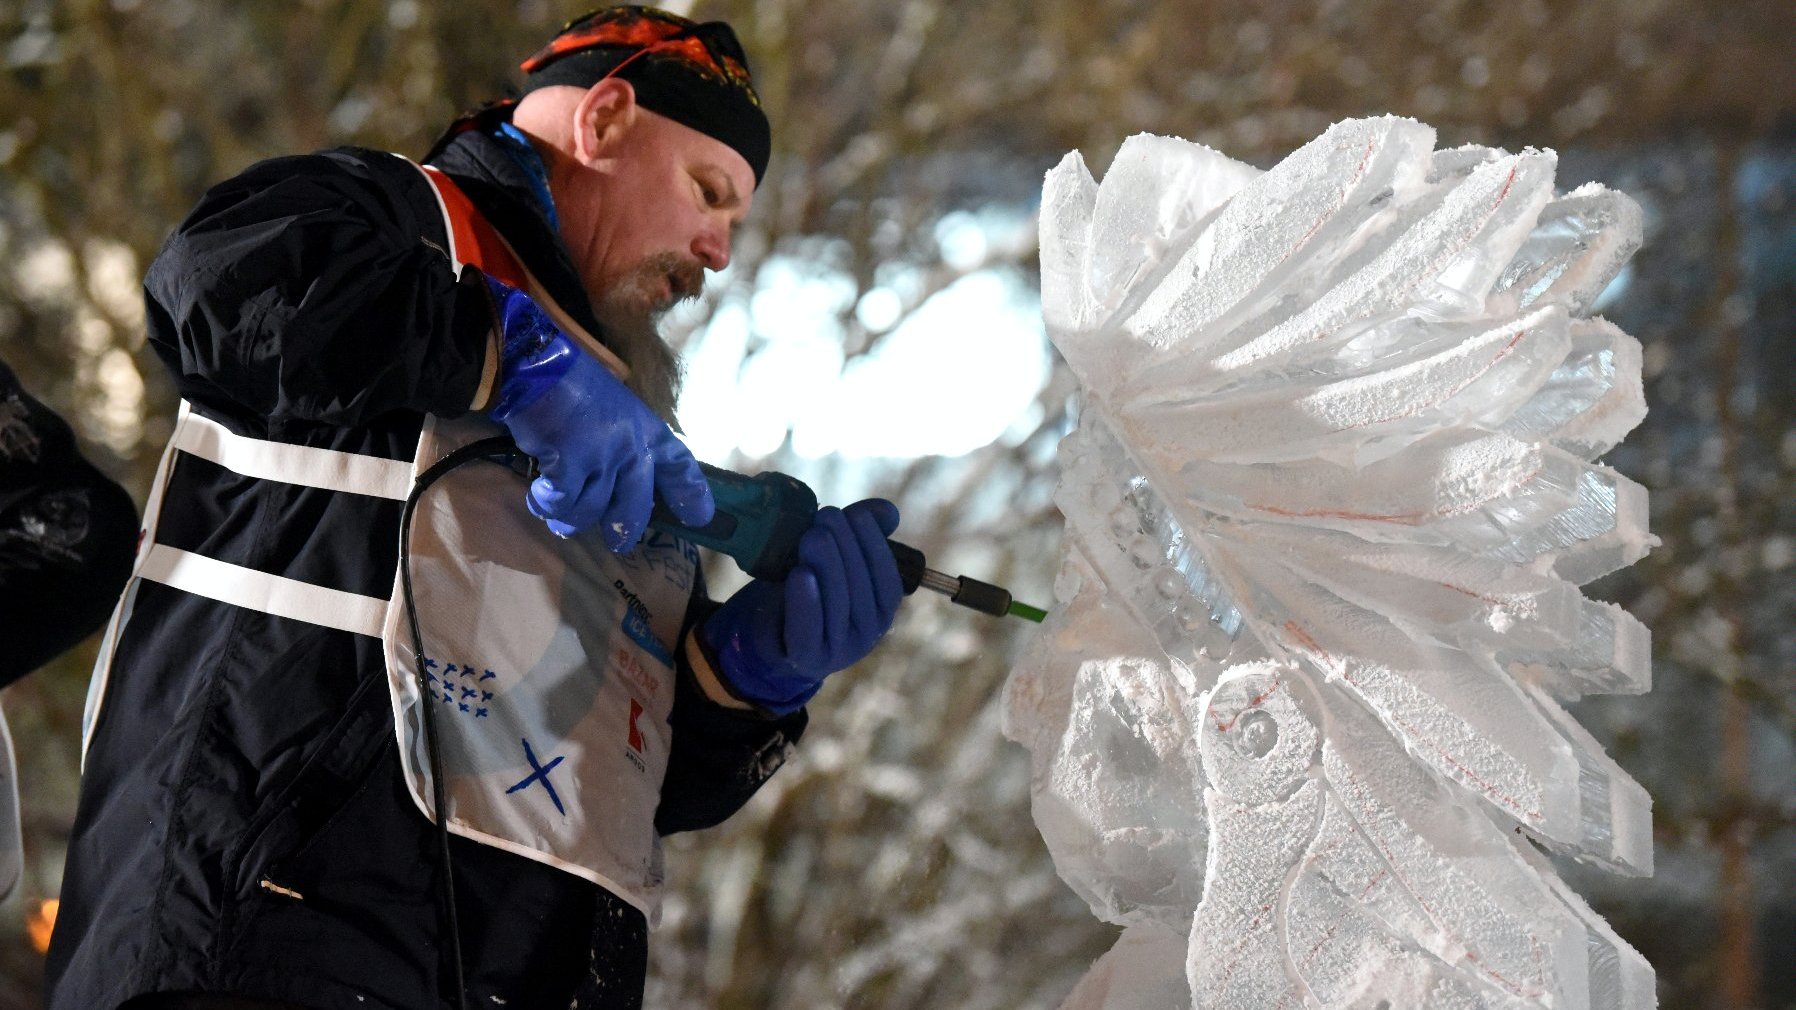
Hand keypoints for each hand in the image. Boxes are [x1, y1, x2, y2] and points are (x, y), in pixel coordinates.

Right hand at [485, 276, 711, 547]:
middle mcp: (631, 447)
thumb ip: (624, 443)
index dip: (691, 495)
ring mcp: (601, 457)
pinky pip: (560, 504)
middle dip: (624, 530)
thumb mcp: (616, 409)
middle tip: (617, 543)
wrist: (537, 366)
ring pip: (590, 512)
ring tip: (557, 512)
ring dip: (569, 517)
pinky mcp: (569, 465)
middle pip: (635, 508)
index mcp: (648, 430)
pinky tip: (539, 495)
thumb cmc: (574, 384)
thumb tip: (616, 486)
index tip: (700, 519)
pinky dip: (545, 504)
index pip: (680, 466)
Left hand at [702, 499, 902, 713]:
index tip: (856, 515)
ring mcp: (839, 650)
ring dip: (827, 566)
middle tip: (827, 515)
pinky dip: (806, 601)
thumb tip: (888, 511)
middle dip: (845, 547)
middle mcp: (867, 633)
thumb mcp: (834, 560)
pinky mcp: (807, 658)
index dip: (875, 546)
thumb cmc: (810, 590)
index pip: (887, 580)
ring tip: (813, 534)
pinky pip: (809, 630)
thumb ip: (859, 535)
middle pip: (861, 590)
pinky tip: (800, 573)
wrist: (773, 633)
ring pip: (837, 606)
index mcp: (881, 610)